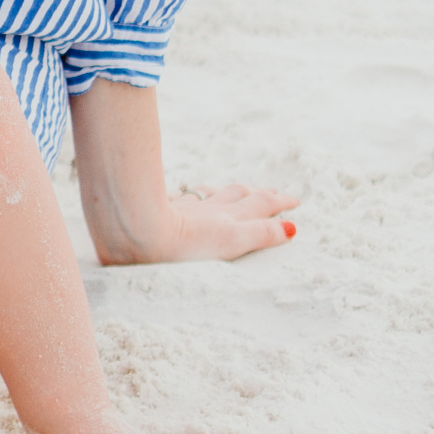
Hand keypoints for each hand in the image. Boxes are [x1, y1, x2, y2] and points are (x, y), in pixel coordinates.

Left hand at [164, 179, 298, 260]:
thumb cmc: (186, 244)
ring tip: (235, 190)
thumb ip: (261, 234)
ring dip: (227, 191)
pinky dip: (190, 194)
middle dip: (258, 193)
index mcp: (228, 218)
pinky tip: (184, 193)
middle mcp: (209, 208)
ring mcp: (185, 206)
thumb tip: (291, 228)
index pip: (260, 206)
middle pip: (238, 195)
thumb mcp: (232, 241)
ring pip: (211, 193)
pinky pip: (180, 196)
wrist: (139, 232)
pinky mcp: (162, 208)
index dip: (280, 203)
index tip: (295, 201)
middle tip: (272, 191)